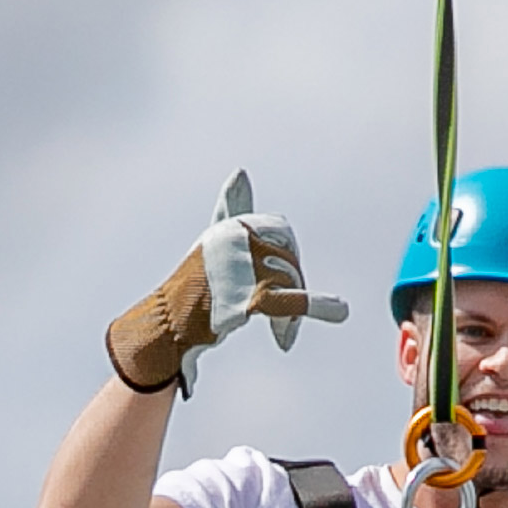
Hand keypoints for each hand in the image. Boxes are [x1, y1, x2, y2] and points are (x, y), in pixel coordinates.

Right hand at [106, 169, 350, 396]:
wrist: (168, 328)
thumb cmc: (197, 285)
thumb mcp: (216, 241)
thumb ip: (232, 208)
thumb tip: (240, 172)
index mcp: (233, 226)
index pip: (282, 232)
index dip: (284, 257)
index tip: (270, 279)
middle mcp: (236, 240)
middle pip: (290, 258)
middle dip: (291, 285)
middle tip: (281, 317)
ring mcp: (241, 267)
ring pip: (292, 283)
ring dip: (291, 314)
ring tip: (281, 334)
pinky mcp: (248, 297)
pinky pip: (294, 300)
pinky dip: (318, 306)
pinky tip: (339, 311)